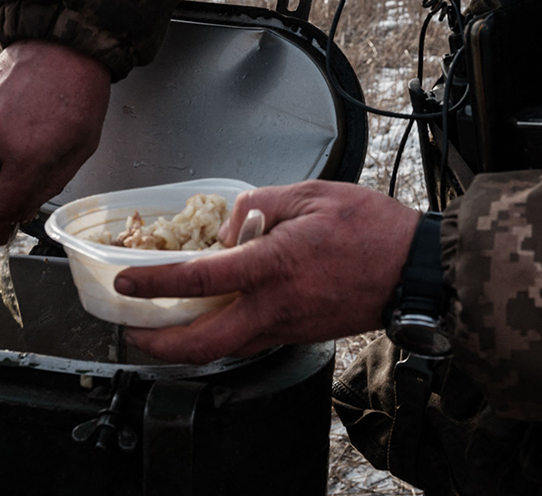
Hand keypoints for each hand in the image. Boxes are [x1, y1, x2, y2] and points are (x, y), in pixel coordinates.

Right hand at [0, 40, 110, 243]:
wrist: (66, 44)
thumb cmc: (81, 95)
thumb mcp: (81, 148)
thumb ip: (50, 184)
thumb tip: (23, 210)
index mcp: (27, 156)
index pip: (2, 208)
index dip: (3, 226)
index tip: (2, 234)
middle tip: (7, 200)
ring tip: (16, 157)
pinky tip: (13, 128)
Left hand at [117, 181, 420, 363]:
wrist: (414, 269)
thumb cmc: (370, 229)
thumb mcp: (310, 194)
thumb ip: (259, 205)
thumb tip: (230, 230)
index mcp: (272, 266)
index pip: (197, 280)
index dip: (153, 282)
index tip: (127, 280)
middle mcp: (275, 306)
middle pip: (202, 344)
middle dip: (159, 346)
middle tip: (135, 332)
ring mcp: (288, 326)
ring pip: (226, 348)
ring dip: (190, 344)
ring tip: (168, 326)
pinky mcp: (301, 333)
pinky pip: (253, 339)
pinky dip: (226, 333)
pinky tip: (220, 314)